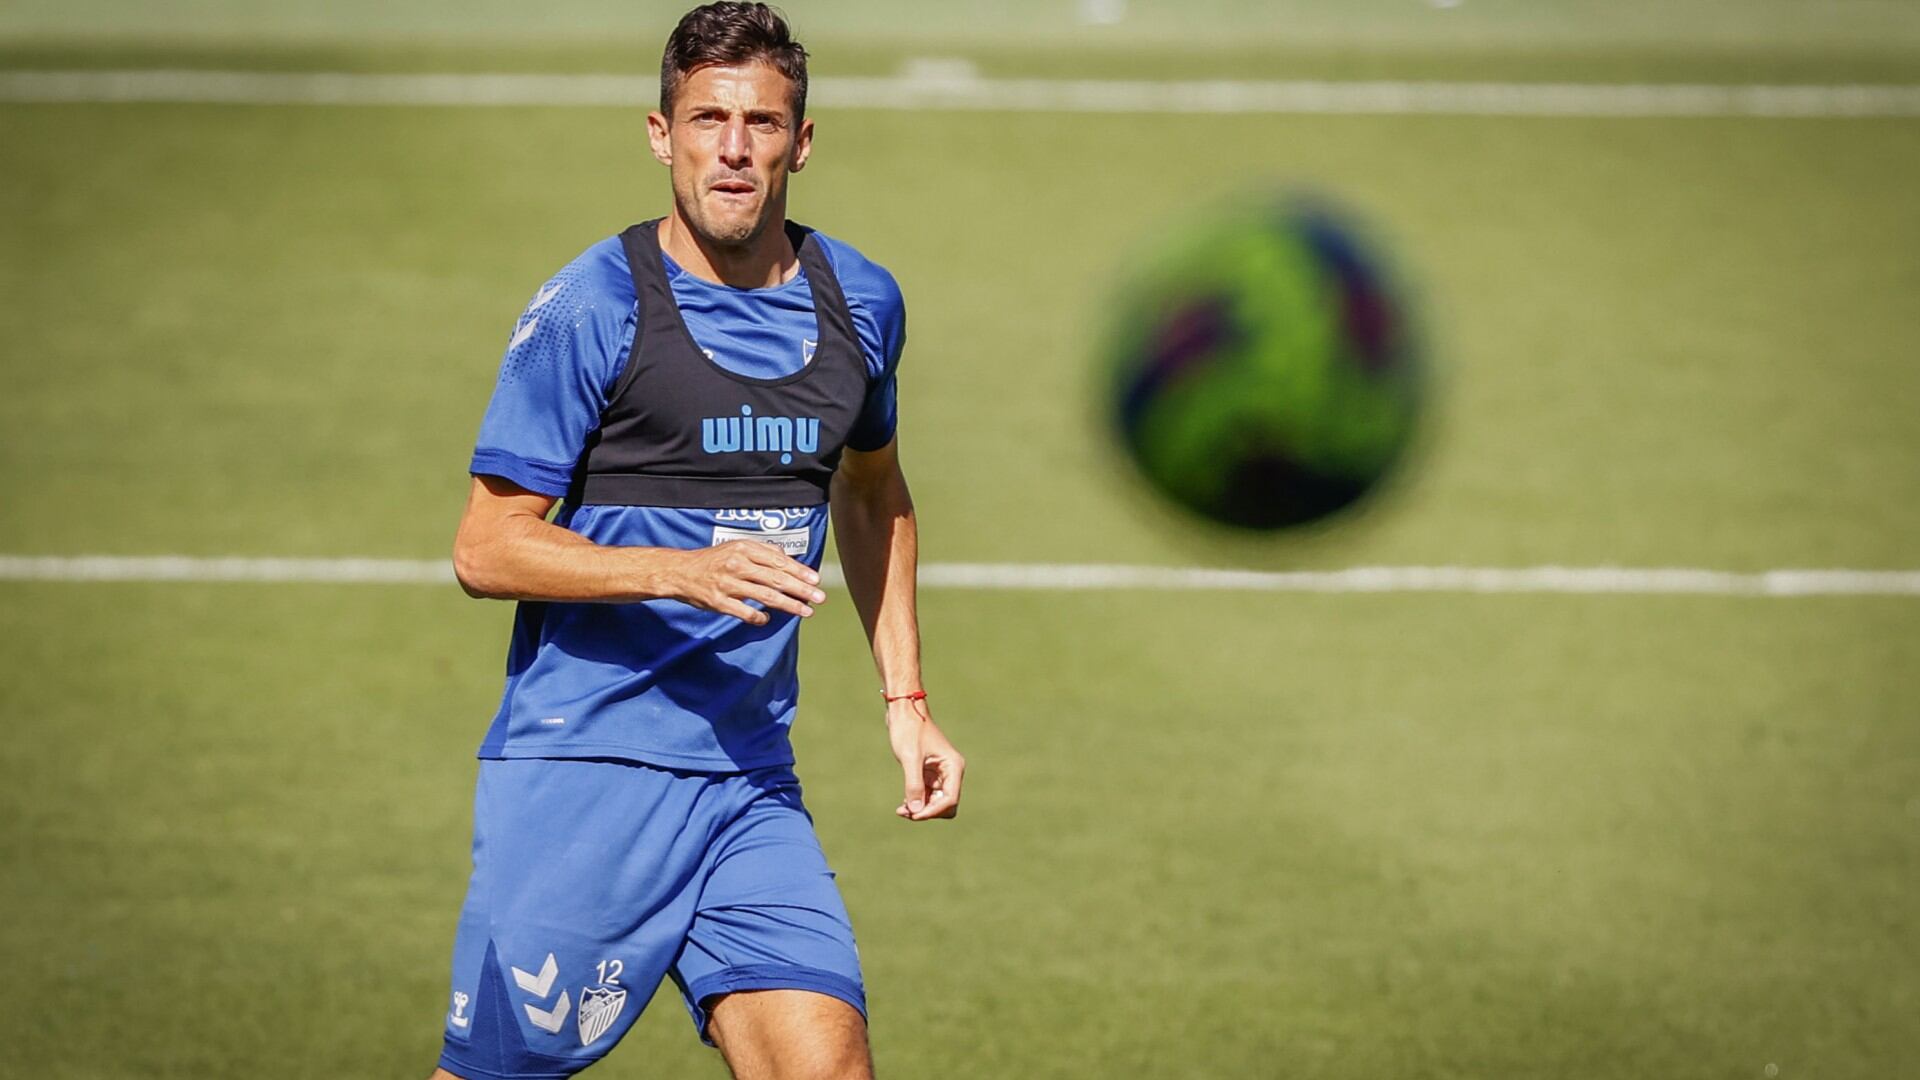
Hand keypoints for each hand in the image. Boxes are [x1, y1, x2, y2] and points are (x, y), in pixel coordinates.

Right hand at [662, 540, 825, 625]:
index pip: (778, 561)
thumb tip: (786, 557)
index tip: (816, 581)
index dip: (799, 571)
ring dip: (788, 605)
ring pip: (765, 596)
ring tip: (805, 611)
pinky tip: (768, 619)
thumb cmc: (712, 560)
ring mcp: (728, 584)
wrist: (680, 572)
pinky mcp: (719, 601)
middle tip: (819, 598)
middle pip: (776, 578)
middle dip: (801, 589)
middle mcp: (737, 564)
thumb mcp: (735, 547)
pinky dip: (759, 617)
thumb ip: (761, 551)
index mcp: (744, 549)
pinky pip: (745, 612)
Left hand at [887, 699, 964, 820]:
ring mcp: (940, 774)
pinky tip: (903, 803)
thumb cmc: (908, 729)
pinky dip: (917, 801)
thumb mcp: (910, 758)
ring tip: (901, 809)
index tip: (913, 814)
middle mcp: (950, 772)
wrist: (903, 711)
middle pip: (946, 805)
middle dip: (928, 811)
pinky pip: (927, 795)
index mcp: (953, 766)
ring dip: (921, 808)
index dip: (933, 811)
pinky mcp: (929, 774)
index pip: (950, 800)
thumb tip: (916, 811)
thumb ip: (913, 785)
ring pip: (936, 802)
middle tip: (906, 812)